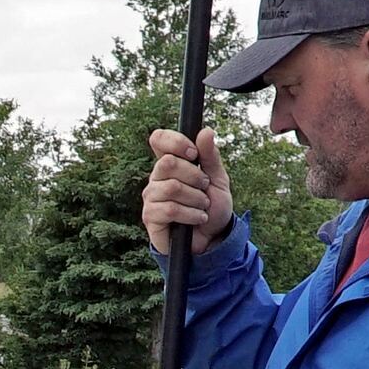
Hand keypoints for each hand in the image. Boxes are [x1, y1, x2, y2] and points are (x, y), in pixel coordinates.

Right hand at [142, 126, 234, 251]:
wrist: (212, 237)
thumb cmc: (212, 206)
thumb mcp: (218, 179)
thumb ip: (211, 156)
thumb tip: (205, 131)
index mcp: (171, 162)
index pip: (159, 139)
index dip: (175, 142)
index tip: (194, 154)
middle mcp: (157, 177)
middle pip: (167, 163)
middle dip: (194, 176)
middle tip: (205, 187)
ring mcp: (152, 197)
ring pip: (171, 187)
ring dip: (196, 198)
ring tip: (203, 206)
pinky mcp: (150, 217)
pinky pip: (170, 209)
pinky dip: (190, 214)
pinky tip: (196, 218)